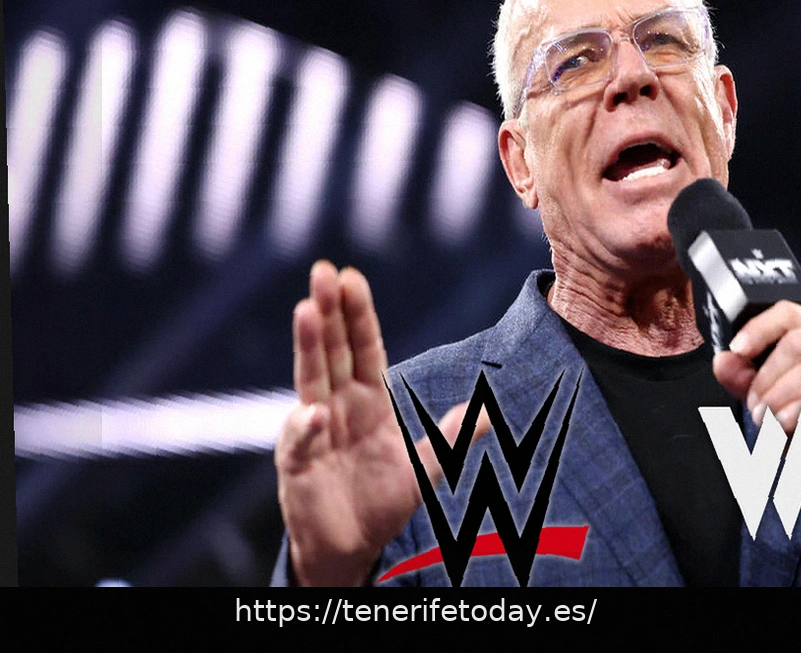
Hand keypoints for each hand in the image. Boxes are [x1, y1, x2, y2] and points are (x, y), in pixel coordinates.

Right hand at [275, 261, 487, 585]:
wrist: (353, 546)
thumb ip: (453, 436)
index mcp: (369, 400)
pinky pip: (299, 443)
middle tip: (323, 270)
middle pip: (333, 350)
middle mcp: (337, 407)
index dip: (358, 314)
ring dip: (308, 346)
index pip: (363, 347)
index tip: (352, 276)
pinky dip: (305, 429)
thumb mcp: (428, 466)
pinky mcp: (297, 466)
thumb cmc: (384, 501)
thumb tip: (487, 409)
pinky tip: (313, 413)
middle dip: (328, 311)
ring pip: (311, 381)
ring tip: (306, 309)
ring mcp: (313, 432)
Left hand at [711, 301, 800, 585]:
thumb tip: (722, 360)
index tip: (736, 350)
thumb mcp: (769, 404)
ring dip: (782, 396)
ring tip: (768, 423)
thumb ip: (744, 381)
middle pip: (798, 342)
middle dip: (767, 378)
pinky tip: (789, 426)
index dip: (759, 327)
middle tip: (755, 410)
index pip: (790, 313)